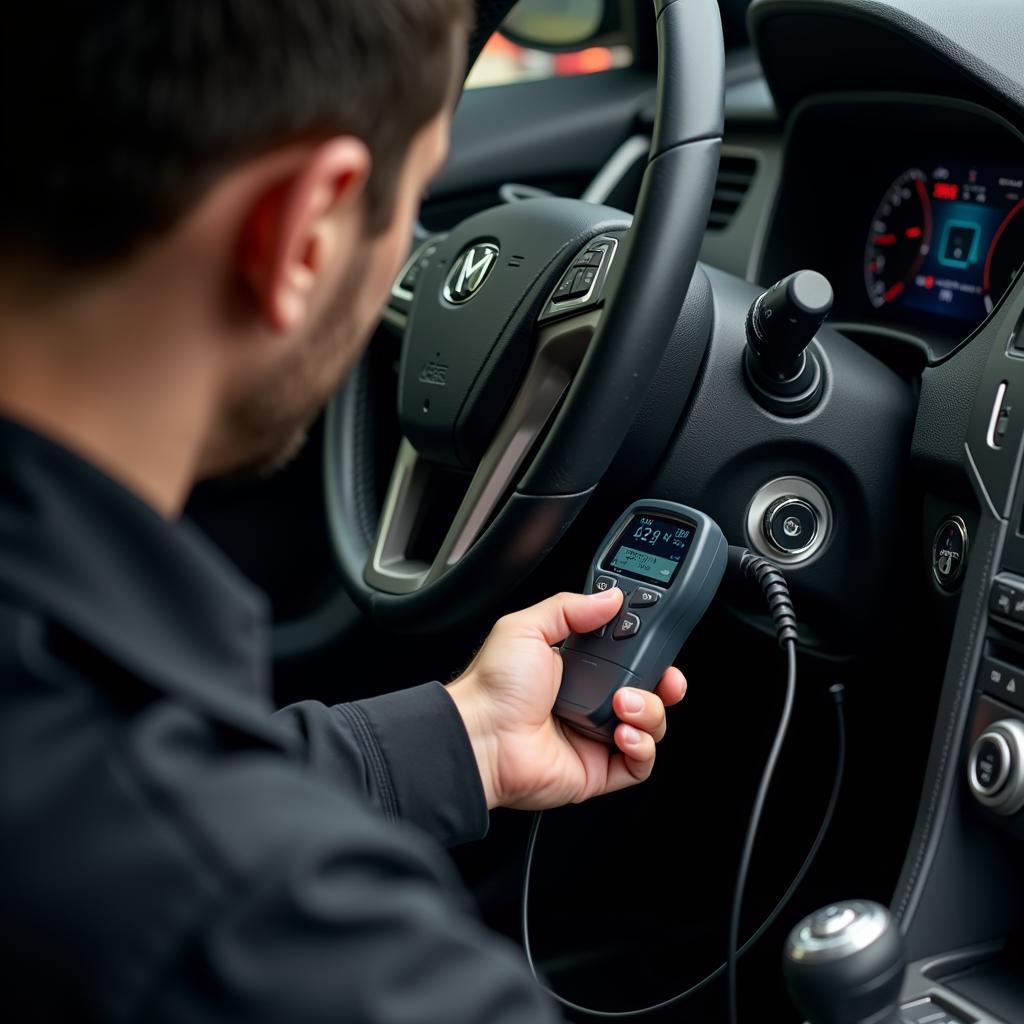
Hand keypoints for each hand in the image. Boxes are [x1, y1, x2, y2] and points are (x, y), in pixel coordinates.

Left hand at [445, 588, 686, 810]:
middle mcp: (589, 702)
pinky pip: (640, 764)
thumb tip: (609, 597)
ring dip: (650, 713)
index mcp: (576, 668)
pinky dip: (643, 748)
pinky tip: (624, 734)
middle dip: (664, 684)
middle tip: (665, 678)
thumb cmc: (493, 687)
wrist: (480, 737)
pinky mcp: (598, 770)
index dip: (649, 651)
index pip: (628, 657)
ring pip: (650, 725)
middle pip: (648, 691)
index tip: (659, 643)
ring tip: (623, 705)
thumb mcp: (527, 628)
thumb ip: (570, 608)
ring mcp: (595, 737)